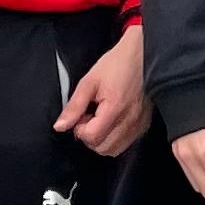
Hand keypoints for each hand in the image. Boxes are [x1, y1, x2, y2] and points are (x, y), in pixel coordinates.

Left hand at [57, 25, 149, 155]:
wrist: (143, 54)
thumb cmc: (117, 64)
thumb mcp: (89, 81)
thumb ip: (74, 106)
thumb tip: (60, 127)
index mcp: (115, 108)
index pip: (92, 137)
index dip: (80, 129)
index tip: (81, 114)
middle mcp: (130, 121)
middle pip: (103, 148)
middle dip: (90, 136)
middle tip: (89, 117)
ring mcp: (140, 124)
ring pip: (115, 150)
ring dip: (102, 139)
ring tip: (101, 119)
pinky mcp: (145, 124)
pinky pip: (126, 143)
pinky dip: (115, 138)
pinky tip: (112, 121)